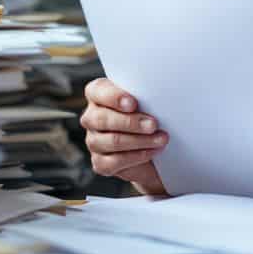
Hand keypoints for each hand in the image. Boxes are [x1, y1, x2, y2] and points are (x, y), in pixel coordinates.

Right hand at [80, 78, 167, 194]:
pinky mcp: (100, 162)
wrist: (154, 143)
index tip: (133, 104)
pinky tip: (153, 151)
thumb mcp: (147, 100)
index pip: (97, 90)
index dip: (114, 97)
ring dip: (140, 140)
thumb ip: (144, 94)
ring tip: (161, 139)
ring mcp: (93, 141)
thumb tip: (155, 97)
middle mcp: (91, 117)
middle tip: (153, 124)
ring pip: (112, 141)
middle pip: (102, 119)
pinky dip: (137, 156)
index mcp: (98, 94)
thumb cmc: (149, 113)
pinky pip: (114, 161)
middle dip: (130, 122)